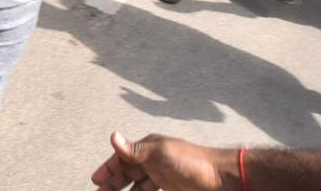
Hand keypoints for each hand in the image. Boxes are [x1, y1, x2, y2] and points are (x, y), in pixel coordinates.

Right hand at [92, 131, 237, 190]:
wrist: (224, 179)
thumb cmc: (192, 162)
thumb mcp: (160, 153)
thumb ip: (135, 149)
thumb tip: (112, 136)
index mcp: (148, 149)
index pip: (122, 158)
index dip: (108, 169)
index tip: (96, 181)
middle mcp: (154, 161)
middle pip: (128, 173)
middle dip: (113, 183)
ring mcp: (164, 176)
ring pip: (138, 186)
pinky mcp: (173, 189)